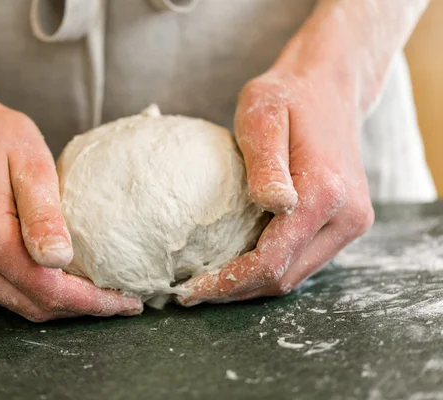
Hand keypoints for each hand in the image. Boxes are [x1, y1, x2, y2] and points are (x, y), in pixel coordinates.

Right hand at [0, 80, 142, 320]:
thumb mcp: (29, 159)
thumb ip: (43, 213)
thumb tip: (60, 260)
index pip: (48, 289)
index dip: (92, 302)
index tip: (129, 302)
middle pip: (34, 304)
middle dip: (81, 307)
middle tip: (120, 299)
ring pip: (18, 303)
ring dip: (59, 302)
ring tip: (97, 290)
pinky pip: (1, 292)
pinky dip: (34, 291)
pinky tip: (59, 276)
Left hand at [178, 62, 373, 305]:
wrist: (328, 89)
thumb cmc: (287, 98)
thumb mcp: (264, 116)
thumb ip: (267, 163)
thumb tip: (272, 204)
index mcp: (325, 193)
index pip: (272, 260)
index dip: (229, 282)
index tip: (190, 289)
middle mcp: (347, 216)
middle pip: (285, 277)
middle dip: (237, 291)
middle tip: (192, 292)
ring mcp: (352, 222)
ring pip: (296, 274)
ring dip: (252, 284)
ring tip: (210, 282)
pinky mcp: (347, 222)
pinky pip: (304, 259)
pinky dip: (270, 268)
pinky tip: (239, 263)